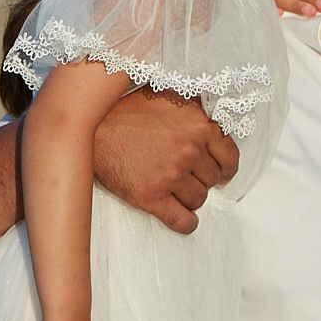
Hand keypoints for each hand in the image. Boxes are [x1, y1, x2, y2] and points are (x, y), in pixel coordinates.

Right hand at [96, 89, 239, 234]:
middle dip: (202, 180)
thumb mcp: (168, 97)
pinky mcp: (151, 196)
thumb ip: (195, 110)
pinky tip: (185, 221)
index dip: (226, 168)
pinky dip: (187, 223)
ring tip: (176, 190)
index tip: (220, 172)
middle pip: (212, 179)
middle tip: (186, 176)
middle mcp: (188, 149)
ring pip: (199, 199)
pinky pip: (182, 220)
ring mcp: (170, 174)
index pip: (230, 157)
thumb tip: (217, 123)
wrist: (89, 128)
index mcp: (198, 124)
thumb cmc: (127, 111)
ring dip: (191, 198)